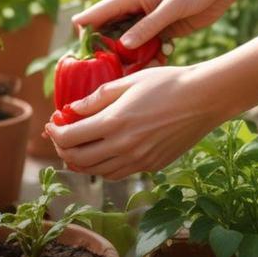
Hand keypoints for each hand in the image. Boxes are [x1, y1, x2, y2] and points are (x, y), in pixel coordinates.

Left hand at [44, 66, 231, 179]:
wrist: (205, 98)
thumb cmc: (167, 83)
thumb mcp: (128, 82)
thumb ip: (96, 98)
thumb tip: (71, 110)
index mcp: (113, 123)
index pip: (69, 138)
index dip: (55, 133)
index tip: (52, 123)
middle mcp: (123, 147)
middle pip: (78, 160)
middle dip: (62, 148)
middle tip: (61, 136)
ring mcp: (138, 160)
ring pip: (96, 171)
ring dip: (80, 161)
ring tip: (78, 146)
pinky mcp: (151, 166)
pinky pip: (117, 173)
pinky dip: (102, 167)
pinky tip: (102, 152)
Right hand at [73, 0, 246, 48]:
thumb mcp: (174, 5)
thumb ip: (149, 25)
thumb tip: (123, 46)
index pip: (90, 18)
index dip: (85, 40)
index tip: (93, 61)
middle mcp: (131, 9)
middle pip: (106, 37)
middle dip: (112, 56)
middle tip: (125, 70)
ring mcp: (145, 20)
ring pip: (127, 47)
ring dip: (134, 60)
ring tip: (151, 65)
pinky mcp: (161, 29)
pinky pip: (147, 48)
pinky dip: (152, 57)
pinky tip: (165, 57)